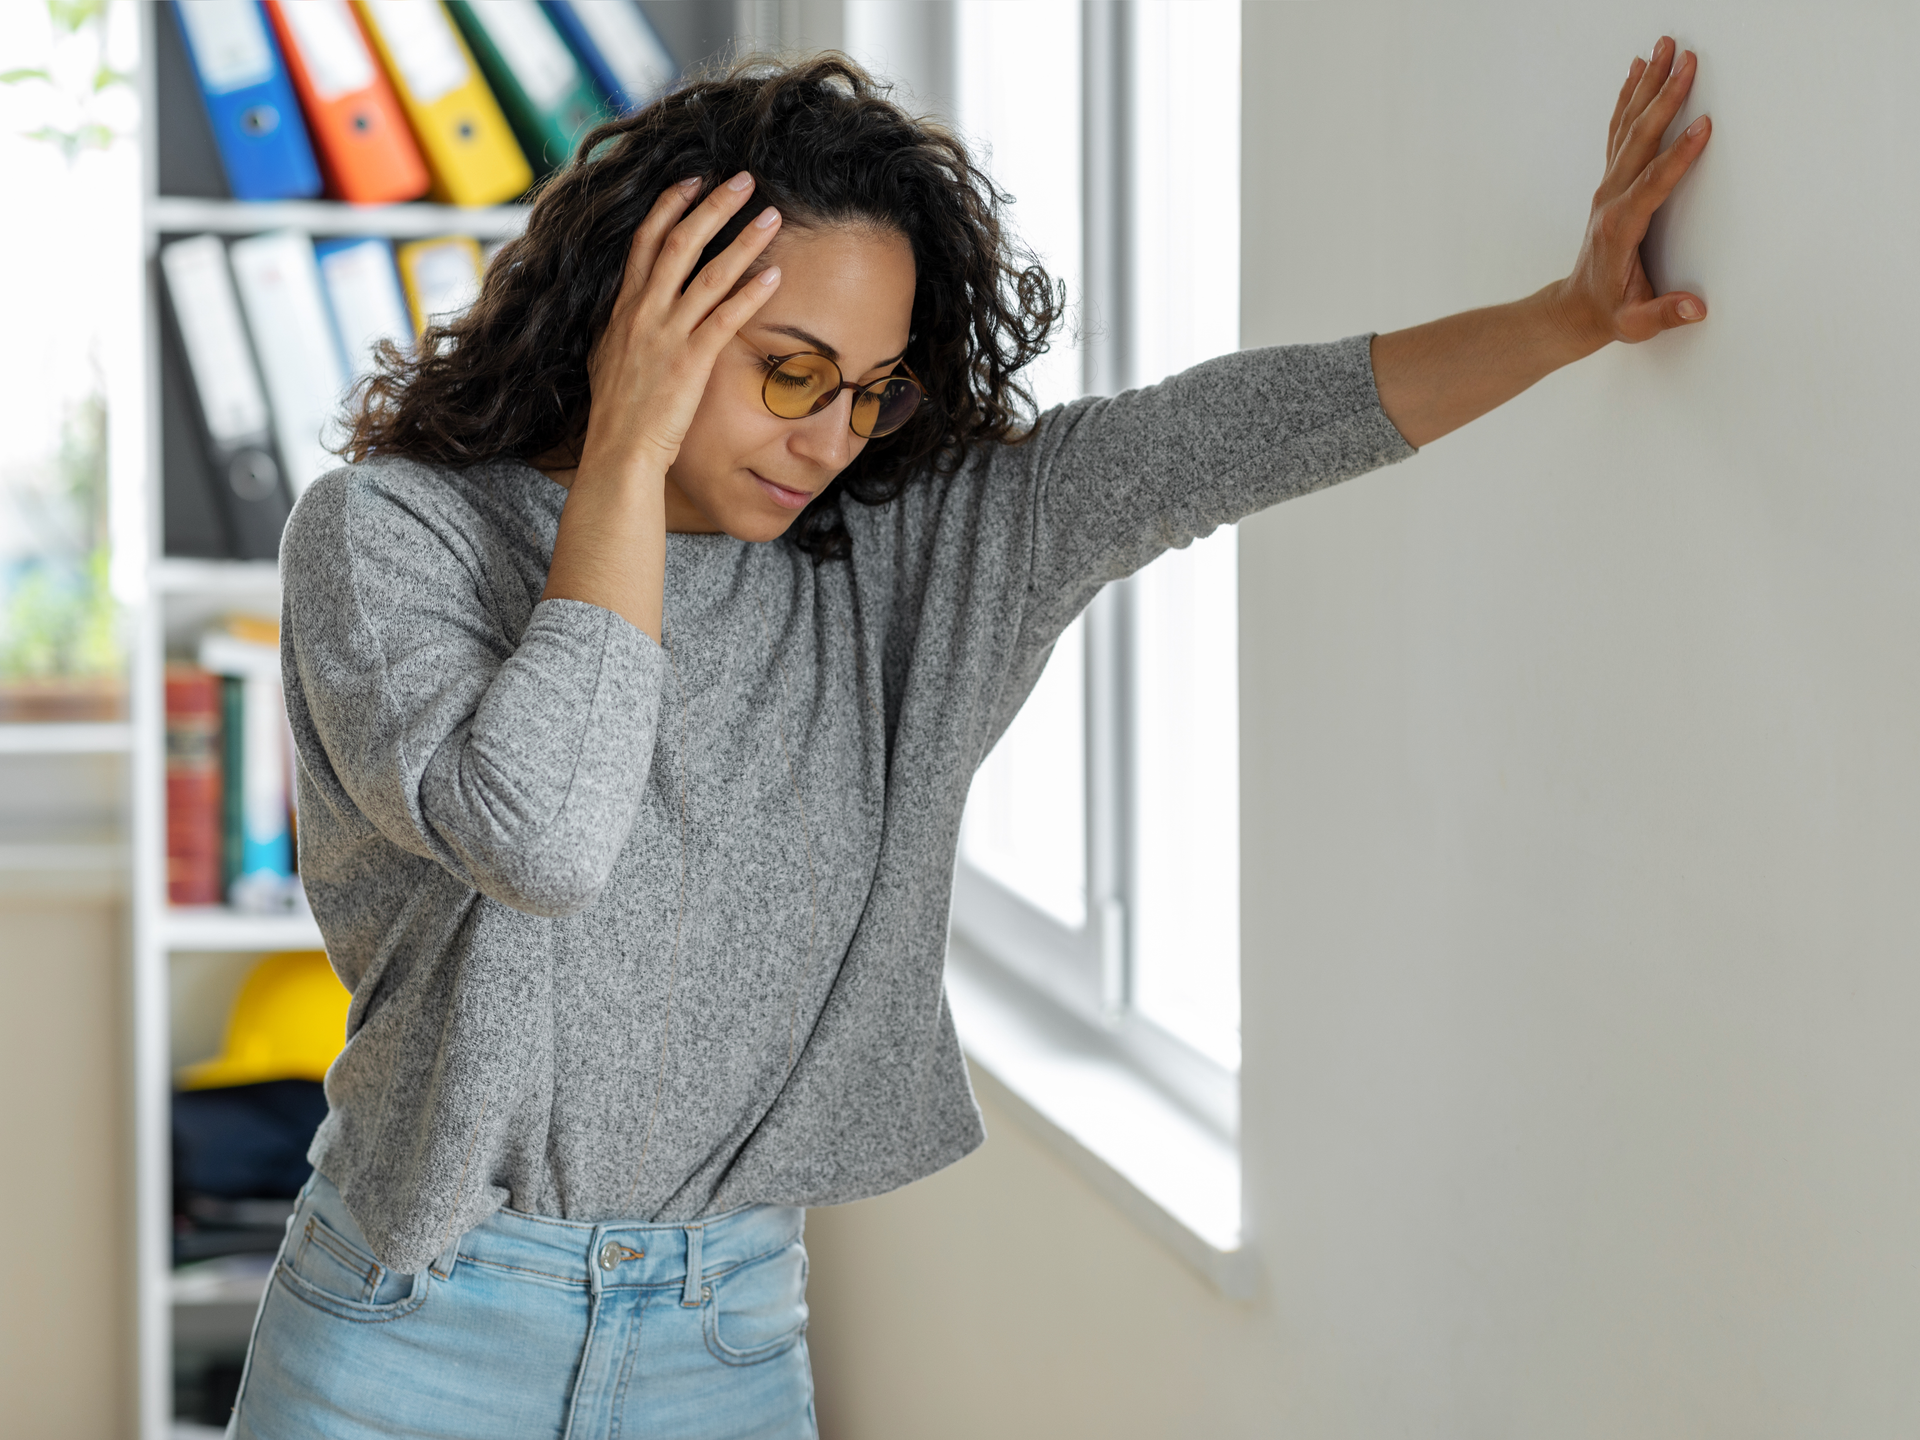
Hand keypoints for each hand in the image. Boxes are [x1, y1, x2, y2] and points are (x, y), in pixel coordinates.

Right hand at [539, 174, 780, 640]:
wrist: (618, 454)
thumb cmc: (618, 416)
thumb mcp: (609, 360)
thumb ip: (623, 331)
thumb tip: (629, 314)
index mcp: (623, 309)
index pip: (646, 242)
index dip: (671, 207)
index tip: (694, 181)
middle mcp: (641, 313)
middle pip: (678, 242)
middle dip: (712, 206)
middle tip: (742, 178)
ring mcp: (665, 335)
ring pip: (707, 273)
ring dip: (742, 241)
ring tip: (772, 216)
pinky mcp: (689, 361)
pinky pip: (724, 318)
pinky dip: (750, 294)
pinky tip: (775, 276)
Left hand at [1372, 40, 1713, 447]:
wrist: (1574, 310)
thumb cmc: (1609, 314)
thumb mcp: (1635, 324)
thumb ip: (1663, 315)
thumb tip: (1696, 309)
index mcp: (1620, 228)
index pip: (1652, 185)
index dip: (1678, 156)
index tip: (1703, 125)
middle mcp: (1610, 200)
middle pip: (1640, 141)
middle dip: (1665, 99)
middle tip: (1688, 60)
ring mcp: (1608, 188)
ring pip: (1629, 128)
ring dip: (1649, 86)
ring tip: (1665, 47)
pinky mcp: (1610, 182)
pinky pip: (1619, 132)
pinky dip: (1628, 100)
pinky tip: (1637, 71)